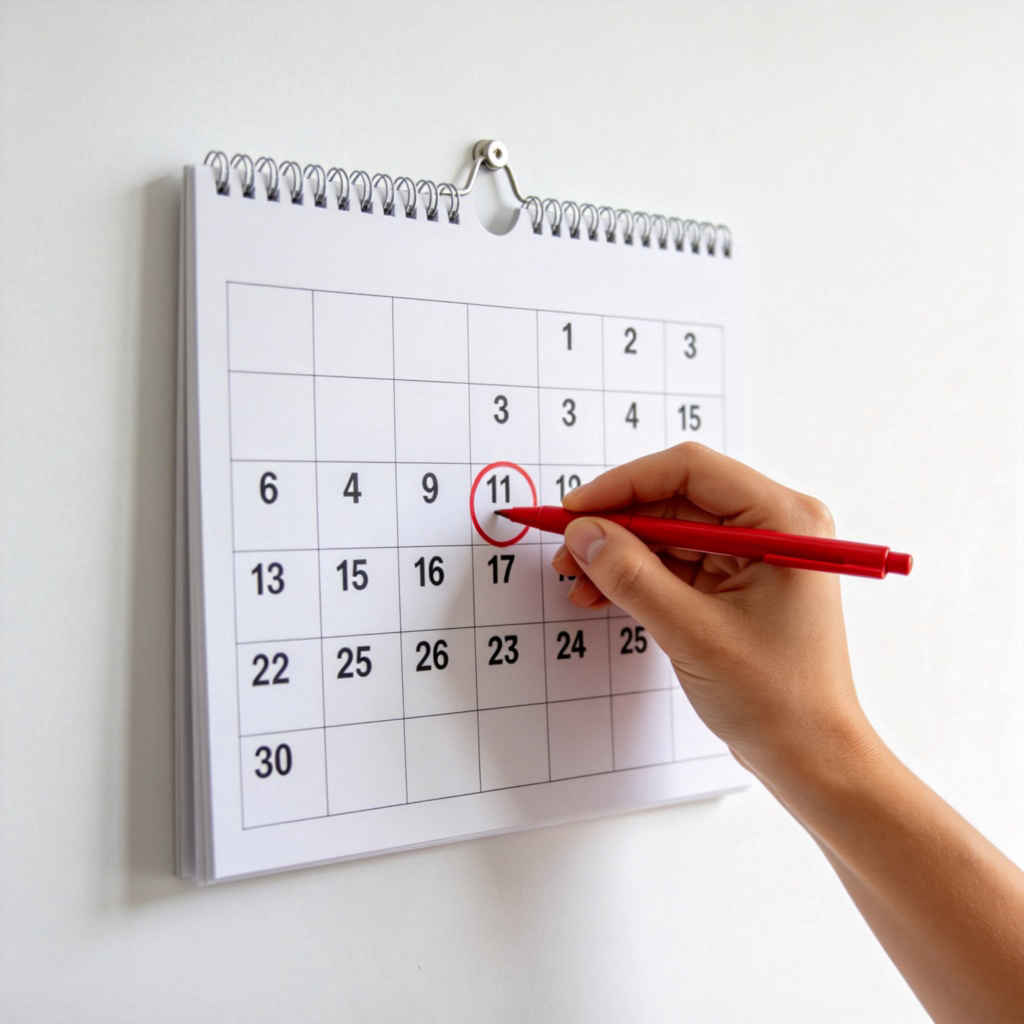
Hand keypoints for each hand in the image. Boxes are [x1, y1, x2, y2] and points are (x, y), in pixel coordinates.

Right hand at [551, 443, 876, 780]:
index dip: (624, 484)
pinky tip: (602, 592)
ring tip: (578, 580)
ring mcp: (756, 555)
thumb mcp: (693, 633)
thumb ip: (632, 577)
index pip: (691, 471)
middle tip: (568, 550)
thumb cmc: (779, 701)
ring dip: (621, 553)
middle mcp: (774, 526)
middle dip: (617, 524)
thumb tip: (583, 534)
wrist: (811, 759)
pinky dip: (638, 575)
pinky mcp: (738, 582)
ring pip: (670, 532)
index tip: (576, 509)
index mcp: (784, 521)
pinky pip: (677, 562)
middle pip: (676, 499)